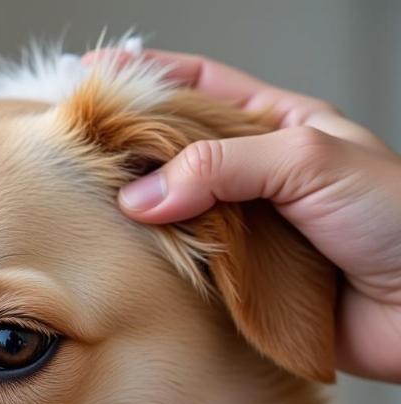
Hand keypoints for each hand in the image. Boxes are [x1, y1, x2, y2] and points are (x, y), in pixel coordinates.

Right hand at [88, 49, 400, 381]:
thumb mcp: (310, 161)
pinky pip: (192, 267)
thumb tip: (142, 194)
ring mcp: (250, 229)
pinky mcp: (246, 282)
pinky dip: (162, 262)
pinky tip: (133, 257)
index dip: (145, 78)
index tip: (92, 77)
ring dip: (141, 211)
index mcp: (281, 127)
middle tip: (79, 154)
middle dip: (130, 149)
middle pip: (179, 152)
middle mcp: (260, 177)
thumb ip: (223, 167)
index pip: (201, 88)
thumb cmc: (397, 221)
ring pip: (179, 212)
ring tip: (94, 207)